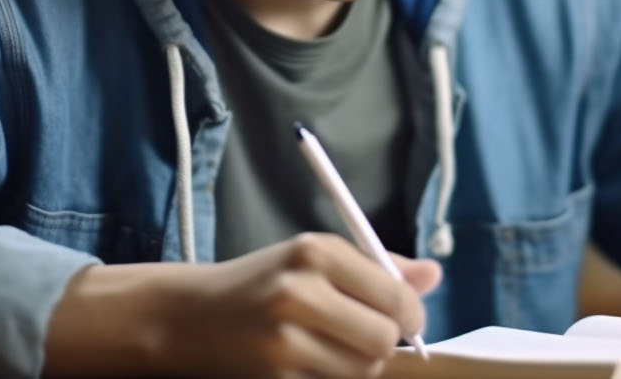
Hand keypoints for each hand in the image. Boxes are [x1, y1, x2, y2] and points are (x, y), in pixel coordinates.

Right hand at [46, 232, 441, 376]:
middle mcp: (298, 292)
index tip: (406, 320)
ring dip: (357, 366)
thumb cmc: (260, 284)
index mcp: (314, 252)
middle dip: (385, 345)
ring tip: (328, 347)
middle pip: (384, 340)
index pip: (395, 296)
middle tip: (368, 339)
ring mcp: (283, 341)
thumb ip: (378, 268)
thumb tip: (434, 275)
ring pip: (362, 371)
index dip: (411, 316)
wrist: (187, 317)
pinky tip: (305, 364)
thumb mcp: (314, 260)